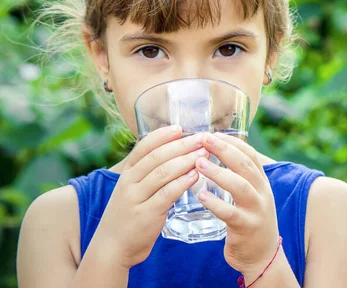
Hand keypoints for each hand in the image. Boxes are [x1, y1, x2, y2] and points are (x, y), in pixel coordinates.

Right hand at [92, 126, 207, 268]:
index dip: (162, 136)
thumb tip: (173, 153)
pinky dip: (182, 182)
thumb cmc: (129, 215)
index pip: (143, 147)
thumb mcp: (132, 190)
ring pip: (163, 173)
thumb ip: (148, 173)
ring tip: (204, 154)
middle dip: (181, 145)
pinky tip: (195, 175)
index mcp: (126, 173)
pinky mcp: (147, 214)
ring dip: (186, 161)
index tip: (179, 127)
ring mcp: (136, 198)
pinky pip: (167, 194)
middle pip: (157, 157)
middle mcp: (129, 182)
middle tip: (201, 139)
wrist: (112, 248)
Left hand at [195, 133, 279, 277]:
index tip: (213, 133)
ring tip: (199, 163)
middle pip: (245, 165)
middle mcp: (262, 193)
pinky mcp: (247, 228)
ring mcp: (257, 210)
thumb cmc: (250, 221)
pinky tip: (201, 196)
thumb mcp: (251, 195)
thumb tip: (218, 152)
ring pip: (240, 186)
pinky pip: (231, 213)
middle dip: (225, 150)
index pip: (250, 155)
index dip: (232, 142)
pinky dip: (216, 203)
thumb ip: (239, 176)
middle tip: (204, 139)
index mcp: (262, 182)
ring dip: (219, 173)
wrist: (262, 256)